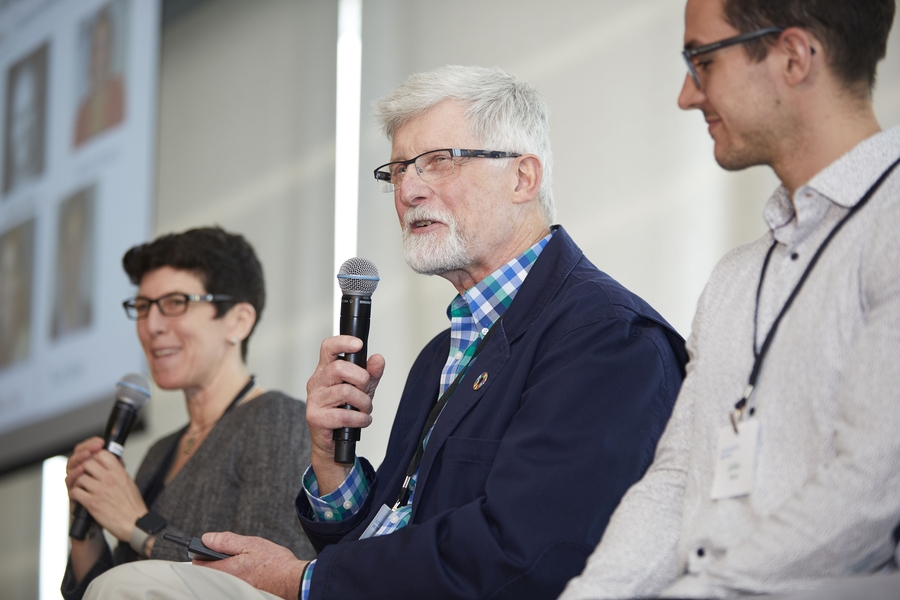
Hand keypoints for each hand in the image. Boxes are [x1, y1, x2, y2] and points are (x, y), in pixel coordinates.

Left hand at [67, 445, 147, 540]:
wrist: (135, 523)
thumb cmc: (133, 506)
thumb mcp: (129, 482)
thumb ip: (117, 472)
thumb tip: (109, 465)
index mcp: (119, 472)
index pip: (101, 454)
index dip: (94, 456)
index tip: (93, 461)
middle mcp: (108, 478)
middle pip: (87, 463)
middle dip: (83, 468)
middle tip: (84, 474)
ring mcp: (99, 490)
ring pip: (79, 477)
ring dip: (77, 482)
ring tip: (81, 487)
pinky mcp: (92, 503)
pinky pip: (75, 492)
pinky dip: (75, 494)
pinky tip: (79, 497)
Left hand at [198, 532, 307, 599]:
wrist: (292, 580)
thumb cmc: (275, 563)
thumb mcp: (251, 543)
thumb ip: (226, 541)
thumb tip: (207, 539)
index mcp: (226, 570)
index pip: (199, 565)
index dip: (202, 554)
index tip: (208, 549)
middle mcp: (227, 584)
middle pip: (209, 573)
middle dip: (216, 563)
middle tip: (231, 555)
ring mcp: (234, 591)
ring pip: (220, 579)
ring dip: (226, 571)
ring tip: (242, 564)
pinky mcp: (242, 594)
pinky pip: (230, 585)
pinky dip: (235, 578)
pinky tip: (248, 573)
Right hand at [306, 335, 384, 489]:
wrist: (332, 442)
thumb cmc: (344, 412)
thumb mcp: (362, 389)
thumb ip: (371, 374)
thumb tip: (378, 359)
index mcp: (325, 370)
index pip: (328, 348)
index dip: (343, 342)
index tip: (358, 345)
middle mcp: (317, 382)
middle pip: (339, 368)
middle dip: (361, 379)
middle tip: (365, 390)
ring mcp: (314, 400)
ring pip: (345, 392)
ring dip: (363, 403)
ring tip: (364, 410)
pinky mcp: (315, 418)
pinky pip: (344, 415)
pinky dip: (360, 419)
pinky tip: (361, 420)